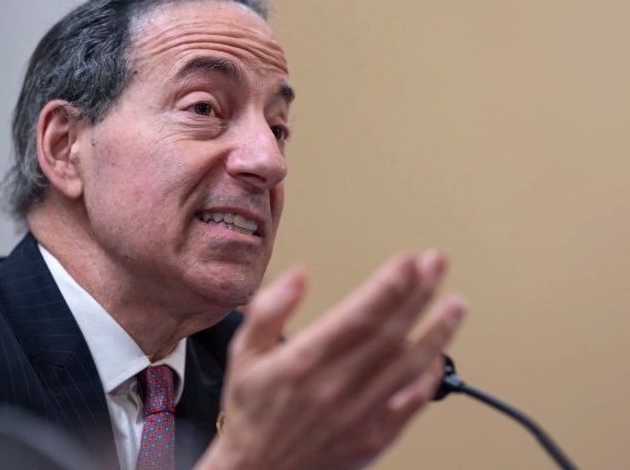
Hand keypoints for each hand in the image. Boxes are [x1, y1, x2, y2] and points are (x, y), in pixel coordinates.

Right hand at [196, 251, 465, 469]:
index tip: (407, 261)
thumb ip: (269, 310)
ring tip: (455, 304)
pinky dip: (429, 377)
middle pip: (391, 332)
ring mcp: (359, 414)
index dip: (389, 285)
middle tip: (436, 264)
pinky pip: (411, 404)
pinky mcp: (373, 437)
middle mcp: (337, 387)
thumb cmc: (252, 411)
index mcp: (304, 363)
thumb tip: (298, 275)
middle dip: (419, 293)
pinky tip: (438, 355)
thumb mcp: (243, 352)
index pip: (359, 316)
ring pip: (410, 366)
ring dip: (437, 332)